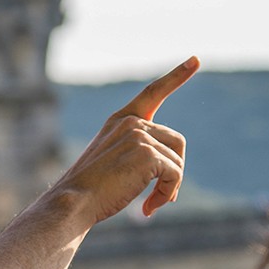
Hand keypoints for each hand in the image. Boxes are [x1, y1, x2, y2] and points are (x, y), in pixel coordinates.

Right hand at [52, 56, 198, 222]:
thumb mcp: (113, 161)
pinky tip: (148, 209)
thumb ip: (138, 154)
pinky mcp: (148, 153)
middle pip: (176, 142)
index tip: (195, 60)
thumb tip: (173, 169)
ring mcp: (140, 135)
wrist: (73, 202)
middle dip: (172, 171)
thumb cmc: (90, 190)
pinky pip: (175, 175)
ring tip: (150, 205)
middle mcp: (131, 123)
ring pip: (177, 162)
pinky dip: (168, 194)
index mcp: (121, 120)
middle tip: (159, 197)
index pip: (153, 92)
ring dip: (170, 187)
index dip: (177, 76)